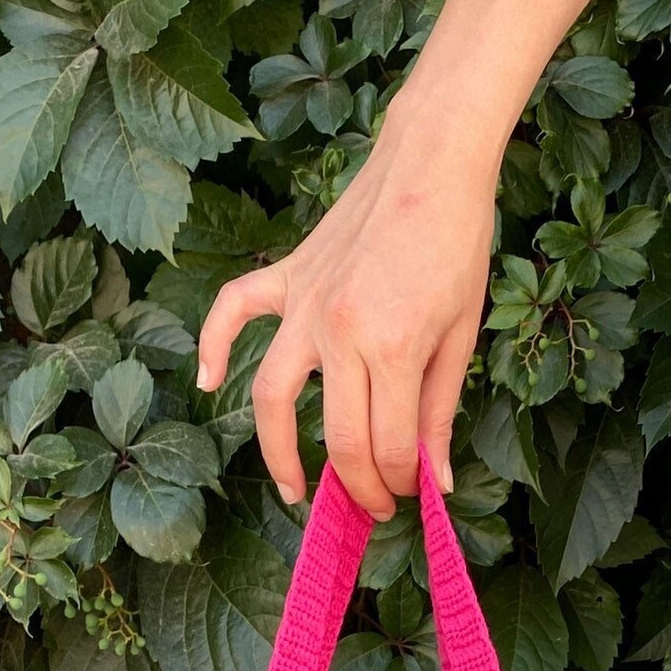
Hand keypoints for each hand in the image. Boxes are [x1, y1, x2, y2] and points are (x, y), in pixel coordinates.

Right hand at [196, 123, 496, 519]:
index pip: (385, 444)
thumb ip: (439, 412)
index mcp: (394, 346)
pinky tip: (210, 383)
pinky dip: (214, 347)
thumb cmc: (456, 247)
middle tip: (372, 504)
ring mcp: (305, 304)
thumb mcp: (461, 336)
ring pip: (272, 397)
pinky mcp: (286, 277)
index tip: (409, 493)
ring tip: (293, 487)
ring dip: (278, 452)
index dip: (397, 482)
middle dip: (357, 485)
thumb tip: (433, 480)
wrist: (430, 166)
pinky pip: (233, 313)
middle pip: (337, 436)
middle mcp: (340, 330)